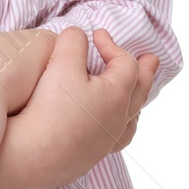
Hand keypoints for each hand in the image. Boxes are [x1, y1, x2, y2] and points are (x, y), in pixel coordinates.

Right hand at [0, 26, 156, 188]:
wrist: (36, 154)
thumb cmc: (50, 108)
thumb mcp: (60, 63)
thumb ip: (72, 42)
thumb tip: (78, 36)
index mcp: (117, 94)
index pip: (125, 62)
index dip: (112, 44)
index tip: (96, 34)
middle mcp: (120, 118)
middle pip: (140, 90)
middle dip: (145, 71)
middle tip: (151, 59)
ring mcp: (109, 139)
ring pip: (133, 115)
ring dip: (136, 97)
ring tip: (137, 92)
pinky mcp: (94, 153)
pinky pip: (121, 135)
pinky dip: (124, 121)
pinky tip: (115, 124)